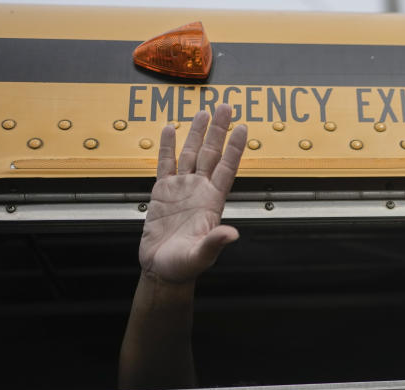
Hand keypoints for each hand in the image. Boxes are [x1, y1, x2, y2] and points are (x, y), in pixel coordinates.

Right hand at [140, 105, 247, 283]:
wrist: (162, 270)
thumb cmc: (184, 266)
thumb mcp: (201, 255)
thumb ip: (215, 242)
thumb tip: (232, 234)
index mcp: (212, 202)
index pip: (227, 168)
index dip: (234, 148)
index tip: (242, 128)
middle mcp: (199, 191)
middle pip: (211, 154)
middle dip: (218, 130)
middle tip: (225, 106)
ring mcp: (181, 188)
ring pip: (190, 154)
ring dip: (197, 133)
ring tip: (203, 112)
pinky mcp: (162, 191)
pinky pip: (165, 163)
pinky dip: (166, 146)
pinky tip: (169, 128)